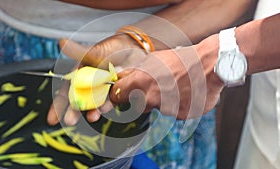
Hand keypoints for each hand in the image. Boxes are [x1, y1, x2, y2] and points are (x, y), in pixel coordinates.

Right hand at [47, 34, 146, 125]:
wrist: (134, 49)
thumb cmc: (111, 48)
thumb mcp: (94, 51)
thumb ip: (78, 51)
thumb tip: (61, 42)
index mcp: (81, 76)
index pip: (66, 92)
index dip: (58, 106)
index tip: (52, 119)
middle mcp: (91, 86)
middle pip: (79, 101)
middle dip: (73, 112)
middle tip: (69, 120)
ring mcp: (104, 90)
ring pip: (95, 103)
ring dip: (92, 111)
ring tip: (91, 116)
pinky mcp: (117, 92)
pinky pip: (111, 101)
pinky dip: (108, 105)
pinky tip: (104, 108)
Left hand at [109, 35, 224, 118]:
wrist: (209, 64)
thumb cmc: (181, 59)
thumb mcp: (153, 59)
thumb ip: (135, 71)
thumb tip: (121, 75)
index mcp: (140, 81)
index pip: (117, 95)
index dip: (118, 94)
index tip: (120, 94)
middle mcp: (150, 97)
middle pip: (136, 105)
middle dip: (142, 98)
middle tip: (155, 86)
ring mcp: (165, 108)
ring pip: (157, 108)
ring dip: (162, 101)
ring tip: (175, 86)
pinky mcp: (180, 115)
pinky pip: (173, 112)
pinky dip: (177, 105)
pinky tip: (185, 93)